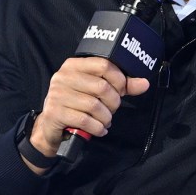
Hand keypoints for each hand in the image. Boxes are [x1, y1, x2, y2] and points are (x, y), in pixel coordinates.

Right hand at [24, 57, 149, 172]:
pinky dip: (98, 128)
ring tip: (105, 121)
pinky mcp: (55, 113)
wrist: (51, 126)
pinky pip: (85, 121)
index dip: (119, 80)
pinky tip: (99, 129)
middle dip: (113, 103)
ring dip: (106, 118)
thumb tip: (144, 83)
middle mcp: (63, 76)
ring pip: (94, 106)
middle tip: (112, 110)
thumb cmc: (76, 105)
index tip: (120, 91)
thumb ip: (120, 86)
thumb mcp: (96, 91)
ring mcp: (57, 95)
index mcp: (73, 65)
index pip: (104, 65)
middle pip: (101, 87)